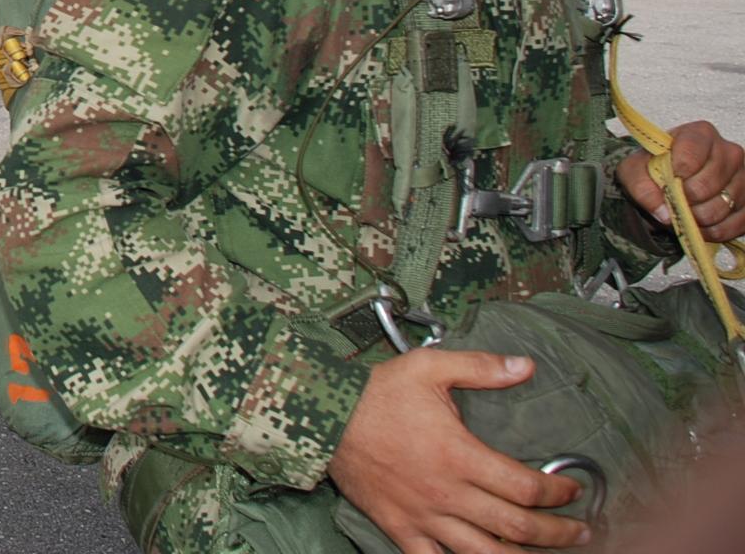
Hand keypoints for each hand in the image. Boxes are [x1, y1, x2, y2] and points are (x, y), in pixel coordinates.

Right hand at [329, 349, 588, 552]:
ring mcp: (424, 517)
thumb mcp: (428, 366)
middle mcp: (448, 494)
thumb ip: (480, 368)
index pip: (526, 488)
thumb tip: (526, 367)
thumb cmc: (377, 392)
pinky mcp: (400, 528)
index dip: (559, 494)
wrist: (321, 416)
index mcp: (460, 455)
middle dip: (557, 534)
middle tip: (579, 533)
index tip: (574, 490)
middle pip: (516, 528)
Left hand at [617, 119, 744, 241]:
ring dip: (697, 219)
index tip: (665, 184)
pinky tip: (699, 226)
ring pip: (723, 207)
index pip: (690, 158)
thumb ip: (641, 187)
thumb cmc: (653, 168)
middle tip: (672, 204)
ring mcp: (744, 176)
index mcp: (700, 134)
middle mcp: (729, 151)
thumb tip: (665, 213)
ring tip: (683, 214)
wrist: (669, 181)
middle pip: (708, 185)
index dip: (675, 178)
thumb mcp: (634, 171)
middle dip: (684, 202)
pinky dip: (714, 232)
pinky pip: (736, 224)